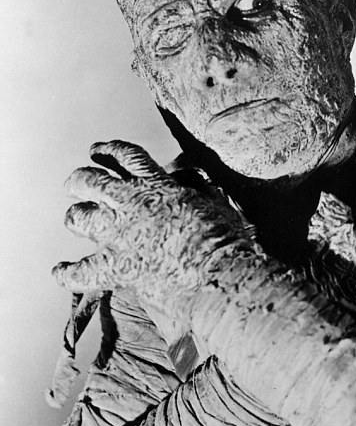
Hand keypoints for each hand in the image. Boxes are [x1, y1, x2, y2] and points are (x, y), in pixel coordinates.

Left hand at [53, 141, 248, 315]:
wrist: (218, 275)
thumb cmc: (226, 240)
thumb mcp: (218, 203)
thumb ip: (200, 186)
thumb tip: (189, 173)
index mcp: (159, 185)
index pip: (128, 157)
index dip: (111, 151)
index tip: (99, 150)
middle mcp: (132, 204)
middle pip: (91, 181)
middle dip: (81, 180)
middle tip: (75, 183)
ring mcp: (120, 236)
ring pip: (80, 217)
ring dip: (75, 216)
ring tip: (73, 217)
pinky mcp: (116, 268)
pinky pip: (80, 270)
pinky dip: (68, 272)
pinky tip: (59, 271)